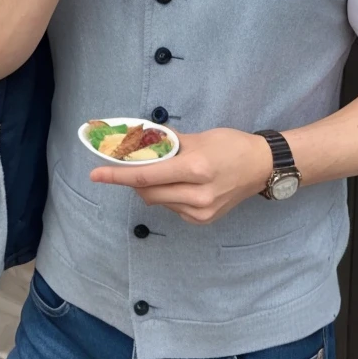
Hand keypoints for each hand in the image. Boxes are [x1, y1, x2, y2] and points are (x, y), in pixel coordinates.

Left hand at [90, 128, 272, 224]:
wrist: (262, 167)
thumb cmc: (231, 145)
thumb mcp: (199, 137)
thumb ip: (167, 143)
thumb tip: (137, 141)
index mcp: (196, 169)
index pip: (146, 175)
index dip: (117, 175)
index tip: (95, 174)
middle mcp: (197, 194)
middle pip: (147, 192)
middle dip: (134, 179)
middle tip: (128, 166)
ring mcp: (201, 212)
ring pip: (158, 201)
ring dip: (152, 187)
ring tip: (168, 172)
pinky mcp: (203, 220)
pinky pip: (172, 208)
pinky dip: (168, 196)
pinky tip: (182, 185)